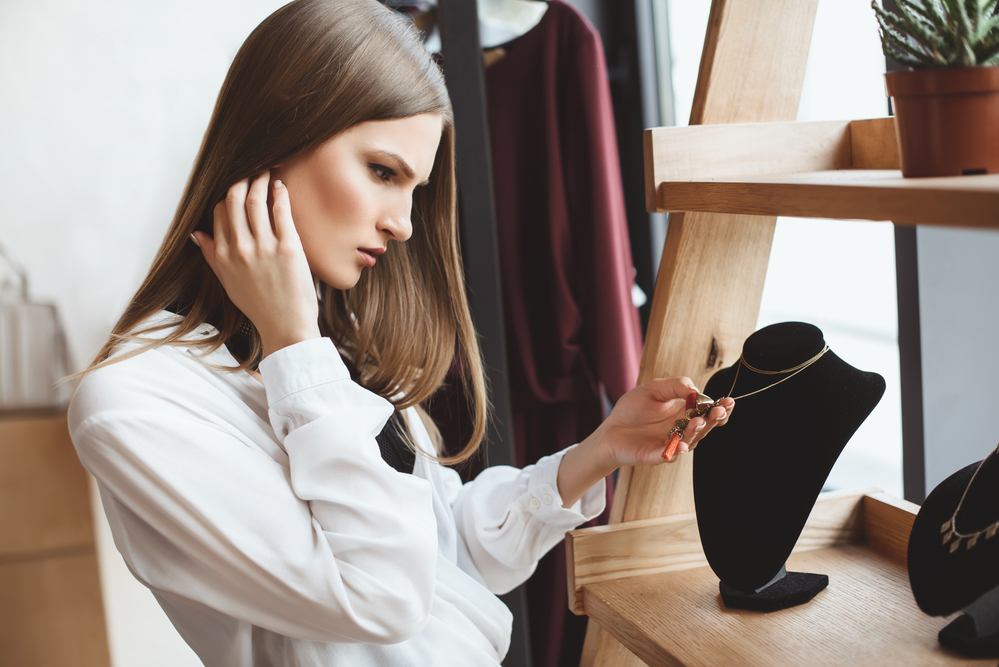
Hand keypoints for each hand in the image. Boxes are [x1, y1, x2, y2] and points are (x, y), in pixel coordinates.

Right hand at [191, 171, 320, 357]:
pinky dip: (279, 194)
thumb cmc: (259, 306)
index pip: (219, 213)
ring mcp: (263, 248)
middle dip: (242, 179)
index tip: (238, 186)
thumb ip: (211, 256)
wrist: (285, 326)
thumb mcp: (227, 282)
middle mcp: (239, 249)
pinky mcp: (287, 248)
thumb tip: (196, 234)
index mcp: (222, 256)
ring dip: (261, 180)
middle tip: (252, 169)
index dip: (228, 196)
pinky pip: (280, 212)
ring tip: (268, 171)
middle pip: (234, 200)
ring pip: (256, 201)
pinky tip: (281, 186)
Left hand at [556, 377, 733, 507]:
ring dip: (696, 432)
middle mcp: (682, 432)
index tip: (729, 401)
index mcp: (685, 415)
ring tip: (699, 421)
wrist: (610, 428)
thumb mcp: (654, 389)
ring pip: (689, 441)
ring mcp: (670, 445)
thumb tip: (694, 389)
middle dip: (713, 420)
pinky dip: (675, 451)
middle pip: (704, 429)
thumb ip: (674, 386)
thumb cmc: (633, 408)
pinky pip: (667, 455)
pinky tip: (682, 445)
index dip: (720, 409)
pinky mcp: (654, 455)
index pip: (708, 414)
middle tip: (719, 411)